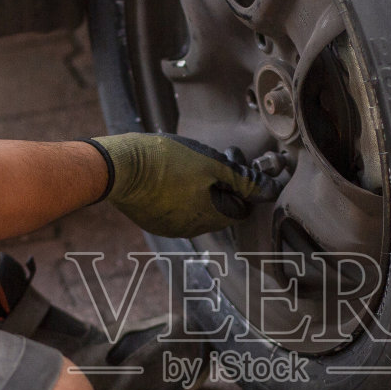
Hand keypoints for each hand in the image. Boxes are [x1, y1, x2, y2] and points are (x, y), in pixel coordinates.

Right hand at [85, 133, 260, 237]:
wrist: (119, 167)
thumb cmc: (166, 161)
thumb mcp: (212, 163)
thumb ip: (244, 179)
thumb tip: (271, 190)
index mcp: (211, 218)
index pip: (241, 210)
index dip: (242, 187)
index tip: (233, 164)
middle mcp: (193, 230)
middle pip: (220, 210)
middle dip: (222, 187)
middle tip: (212, 159)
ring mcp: (171, 228)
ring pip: (197, 210)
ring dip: (200, 191)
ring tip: (187, 165)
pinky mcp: (153, 221)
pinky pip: (175, 210)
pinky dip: (179, 195)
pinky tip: (169, 175)